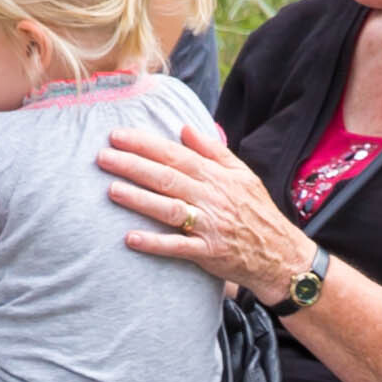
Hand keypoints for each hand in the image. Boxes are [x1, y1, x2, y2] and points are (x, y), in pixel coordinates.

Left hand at [100, 120, 309, 303]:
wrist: (279, 253)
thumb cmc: (256, 211)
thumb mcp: (242, 174)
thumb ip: (212, 150)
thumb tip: (184, 128)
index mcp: (216, 176)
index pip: (175, 155)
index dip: (145, 145)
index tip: (117, 135)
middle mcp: (211, 197)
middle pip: (166, 178)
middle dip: (133, 166)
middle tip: (102, 157)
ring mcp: (209, 226)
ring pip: (169, 209)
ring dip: (139, 199)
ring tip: (111, 190)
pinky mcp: (208, 253)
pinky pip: (178, 247)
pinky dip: (154, 243)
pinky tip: (130, 238)